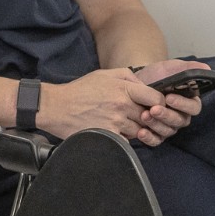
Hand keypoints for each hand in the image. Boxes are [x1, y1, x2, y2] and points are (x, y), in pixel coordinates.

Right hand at [38, 68, 164, 144]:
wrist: (55, 107)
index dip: (159, 104)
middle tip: (135, 116)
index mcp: (123, 88)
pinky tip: (114, 132)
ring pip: (139, 130)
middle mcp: (122, 105)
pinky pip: (127, 141)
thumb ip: (127, 76)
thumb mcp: (103, 74)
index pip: (156, 99)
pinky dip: (124, 138)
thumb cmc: (79, 90)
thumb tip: (145, 84)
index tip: (153, 106)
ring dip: (134, 129)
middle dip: (145, 117)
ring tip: (121, 123)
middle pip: (150, 116)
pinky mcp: (108, 136)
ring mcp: (116, 122)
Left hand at [131, 60, 207, 141]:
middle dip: (167, 115)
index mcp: (188, 101)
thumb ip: (188, 68)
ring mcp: (169, 126)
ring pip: (168, 131)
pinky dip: (149, 138)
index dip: (183, 104)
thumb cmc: (156, 76)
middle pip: (180, 121)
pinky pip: (156, 140)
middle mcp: (181, 116)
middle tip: (154, 109)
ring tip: (144, 115)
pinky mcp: (156, 133)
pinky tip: (141, 132)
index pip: (193, 107)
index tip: (169, 98)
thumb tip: (206, 68)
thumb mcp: (170, 68)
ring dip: (156, 124)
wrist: (134, 82)